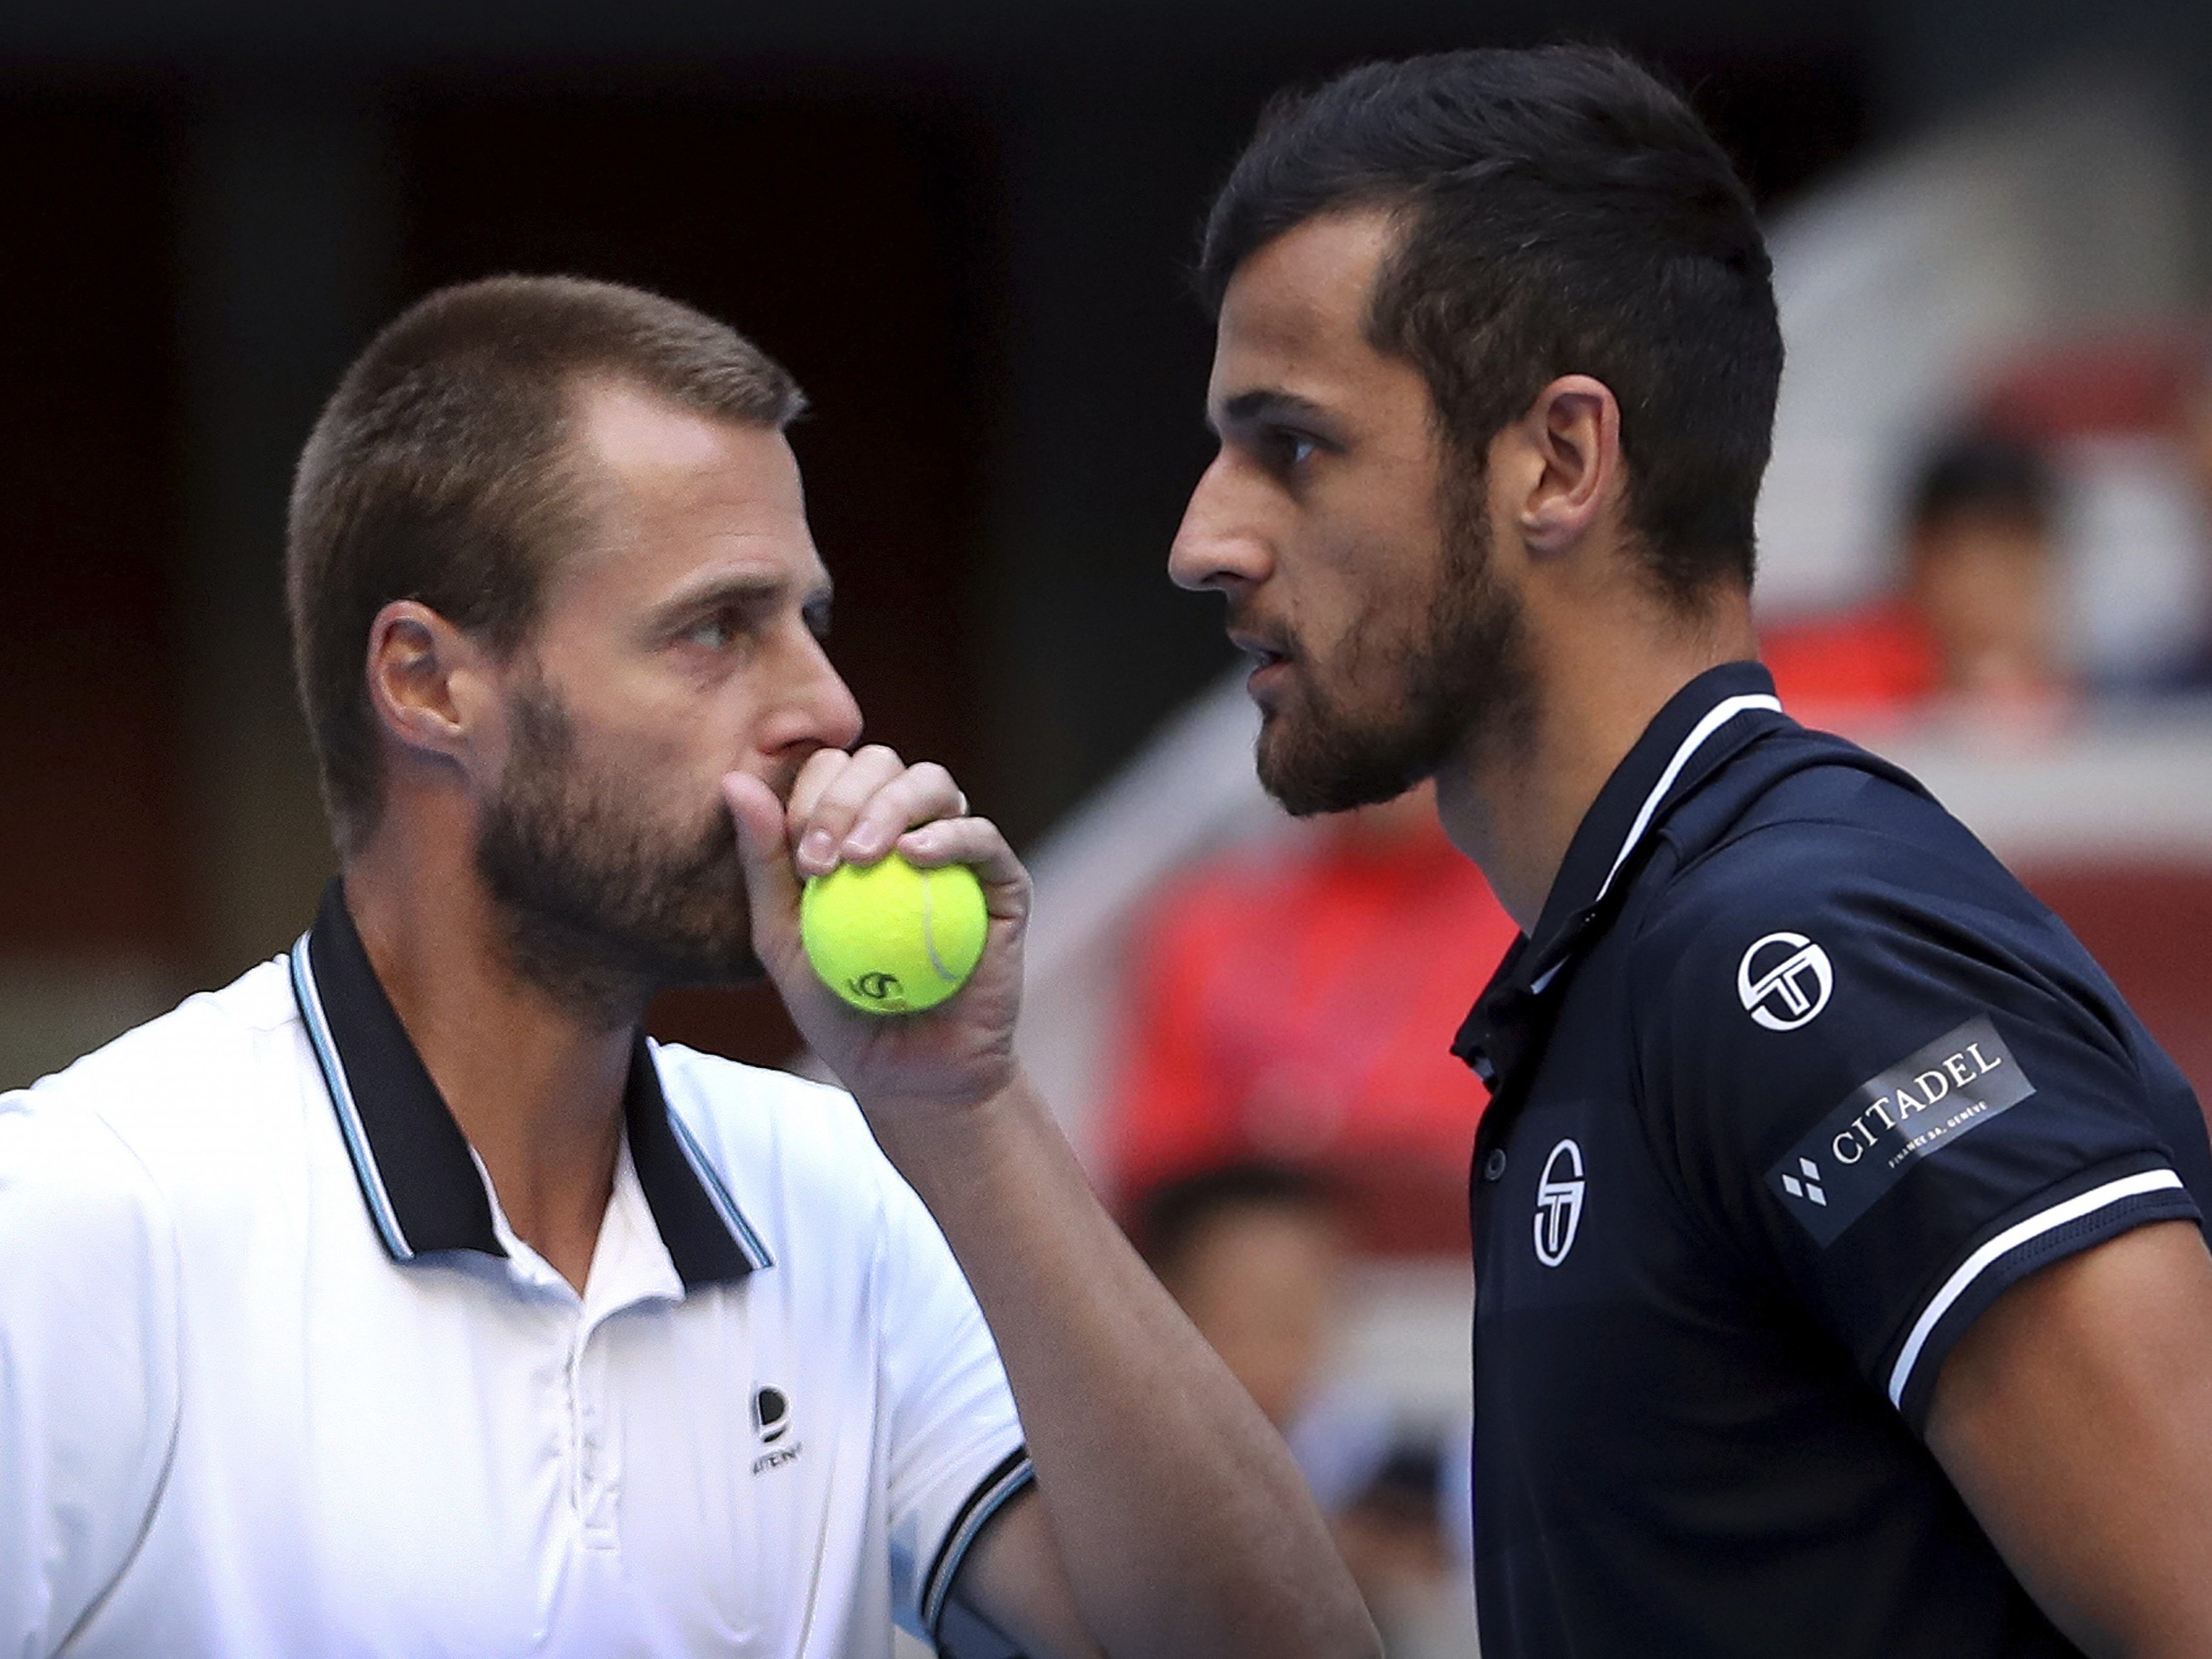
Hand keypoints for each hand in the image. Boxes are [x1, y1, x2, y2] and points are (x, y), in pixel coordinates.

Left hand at [722, 745, 1028, 1120]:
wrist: (910, 1074)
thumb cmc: (841, 1008)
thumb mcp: (781, 938)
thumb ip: (763, 862)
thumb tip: (733, 782)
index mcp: (855, 828)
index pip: (832, 769)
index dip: (810, 795)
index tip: (800, 860)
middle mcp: (909, 827)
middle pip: (881, 763)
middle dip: (842, 797)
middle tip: (822, 862)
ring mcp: (959, 850)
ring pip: (933, 783)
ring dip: (890, 807)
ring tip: (862, 858)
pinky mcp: (1003, 883)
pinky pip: (982, 838)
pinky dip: (949, 836)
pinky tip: (915, 856)